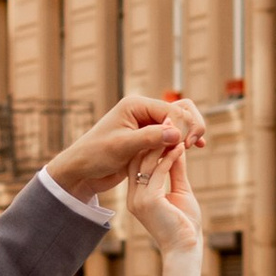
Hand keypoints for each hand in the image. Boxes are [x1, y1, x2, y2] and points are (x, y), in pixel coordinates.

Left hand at [47, 88, 207, 200]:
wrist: (82, 170)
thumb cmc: (95, 155)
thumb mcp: (122, 146)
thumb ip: (150, 138)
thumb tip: (177, 133)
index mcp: (136, 105)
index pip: (171, 109)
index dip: (182, 125)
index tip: (183, 145)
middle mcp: (144, 111)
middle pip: (180, 109)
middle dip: (190, 124)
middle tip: (192, 145)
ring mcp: (148, 124)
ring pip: (179, 121)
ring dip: (189, 132)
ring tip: (194, 147)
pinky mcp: (149, 138)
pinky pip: (173, 134)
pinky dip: (183, 140)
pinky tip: (193, 149)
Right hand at [126, 137, 201, 256]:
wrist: (185, 248)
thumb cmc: (184, 224)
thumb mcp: (179, 191)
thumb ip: (175, 170)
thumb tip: (177, 147)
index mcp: (137, 195)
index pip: (138, 163)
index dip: (150, 144)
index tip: (163, 129)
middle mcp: (133, 196)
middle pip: (138, 159)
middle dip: (152, 139)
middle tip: (166, 121)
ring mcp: (138, 199)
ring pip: (147, 163)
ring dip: (162, 144)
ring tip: (174, 129)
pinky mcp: (148, 200)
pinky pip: (159, 172)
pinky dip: (170, 157)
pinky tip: (180, 147)